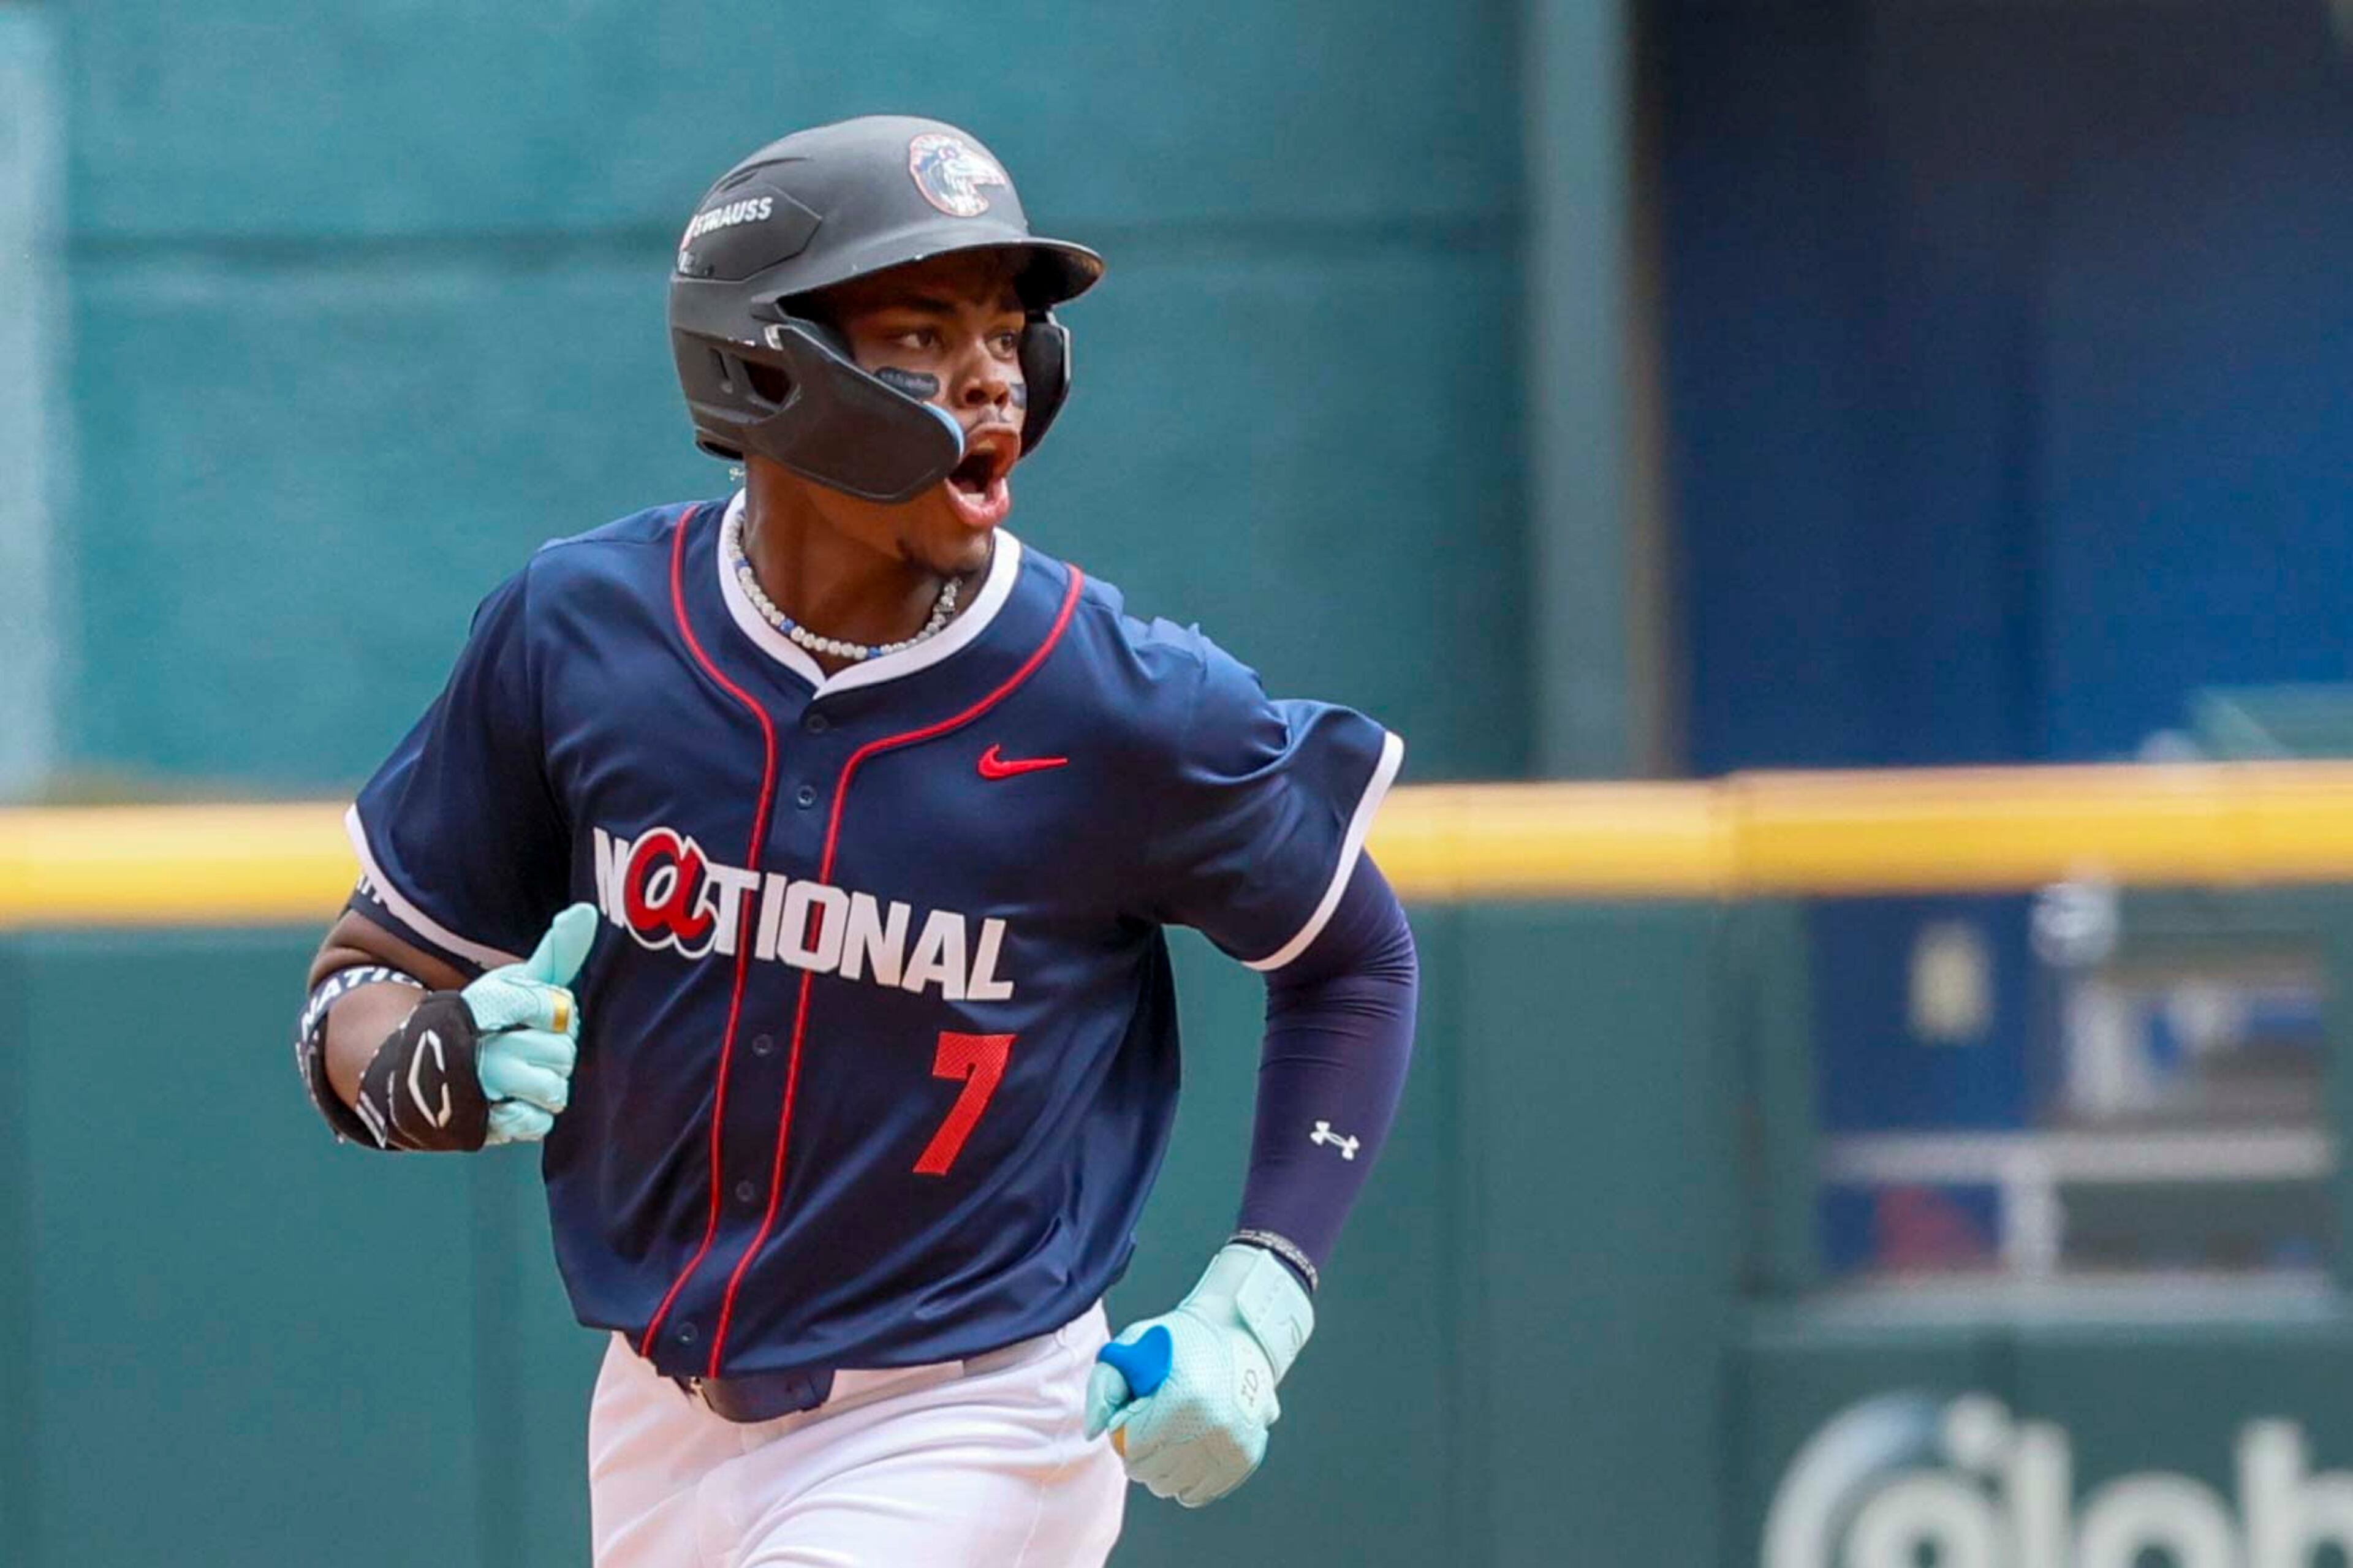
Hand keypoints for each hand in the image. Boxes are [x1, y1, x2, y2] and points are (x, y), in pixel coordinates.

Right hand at [462, 904, 595, 1144]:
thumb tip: (588, 911)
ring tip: (524, 1075)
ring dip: (550, 1086)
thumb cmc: (496, 1020)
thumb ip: (558, 952)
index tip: (539, 1013)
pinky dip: (533, 1116)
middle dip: (557, 1053)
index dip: (558, 1014)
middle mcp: (481, 1043)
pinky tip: (514, 1101)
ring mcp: (481, 1085)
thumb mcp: (523, 981)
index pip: (556, 1008)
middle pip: (562, 1053)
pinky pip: (537, 1123)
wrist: (438, 1070)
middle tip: (529, 1047)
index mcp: (492, 1002)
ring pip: (554, 1090)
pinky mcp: (483, 1123)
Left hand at [1084, 1242, 1315, 1506]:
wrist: (1239, 1332)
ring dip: (1160, 1467)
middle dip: (1139, 1451)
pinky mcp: (1245, 1457)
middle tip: (1149, 1422)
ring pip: (1171, 1486)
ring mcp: (1232, 1446)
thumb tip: (1094, 1432)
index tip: (1136, 1407)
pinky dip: (1186, 1478)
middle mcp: (1212, 1427)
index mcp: (1183, 1398)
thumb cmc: (1180, 1339)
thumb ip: (1104, 1386)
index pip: (1130, 1443)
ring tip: (1168, 1435)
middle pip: (1149, 1470)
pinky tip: (1187, 1451)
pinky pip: (1199, 1492)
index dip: (1124, 1426)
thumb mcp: (1134, 1345)